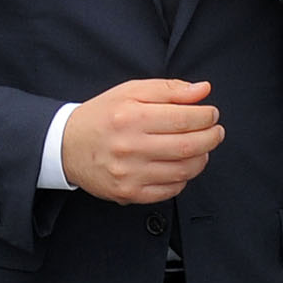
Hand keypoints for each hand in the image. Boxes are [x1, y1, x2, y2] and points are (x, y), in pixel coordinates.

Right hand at [61, 78, 224, 204]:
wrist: (66, 146)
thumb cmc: (102, 115)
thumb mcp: (130, 91)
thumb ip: (169, 89)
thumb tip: (203, 90)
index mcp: (131, 117)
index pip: (184, 118)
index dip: (206, 116)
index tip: (212, 114)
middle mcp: (130, 147)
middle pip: (189, 146)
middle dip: (212, 137)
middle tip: (216, 131)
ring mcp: (129, 174)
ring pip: (183, 171)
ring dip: (201, 158)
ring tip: (201, 147)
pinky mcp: (128, 193)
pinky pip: (170, 190)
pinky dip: (183, 178)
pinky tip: (181, 165)